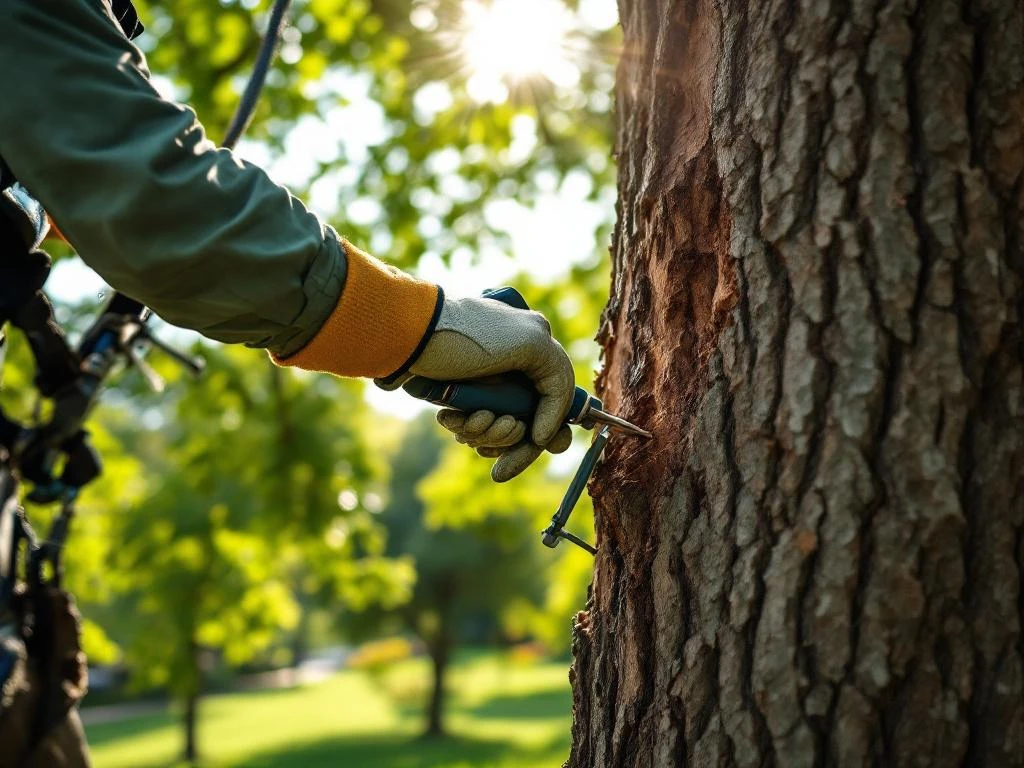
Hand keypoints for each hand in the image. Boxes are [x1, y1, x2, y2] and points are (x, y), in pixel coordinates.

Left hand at [395, 295, 575, 480]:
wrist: (407, 335)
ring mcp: (487, 378)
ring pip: (498, 424)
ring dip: (483, 431)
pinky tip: (449, 416)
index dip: (551, 424)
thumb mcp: (528, 343)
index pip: (557, 398)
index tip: (536, 439)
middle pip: (527, 418)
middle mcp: (515, 364)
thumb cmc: (465, 336)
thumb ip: (558, 376)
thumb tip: (553, 422)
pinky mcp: (461, 390)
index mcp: (535, 348)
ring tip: (464, 419)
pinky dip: (462, 423)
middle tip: (495, 439)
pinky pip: (472, 420)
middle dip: (508, 435)